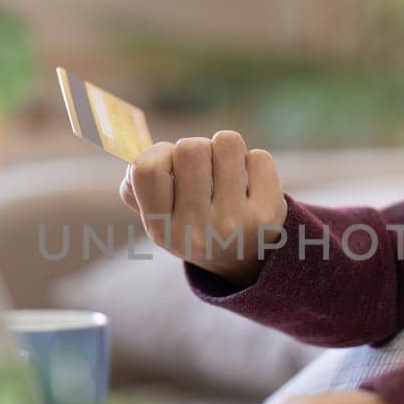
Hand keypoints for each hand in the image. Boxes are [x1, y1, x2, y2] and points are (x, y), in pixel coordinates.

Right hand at [120, 131, 287, 286]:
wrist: (245, 260)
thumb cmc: (195, 224)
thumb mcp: (159, 217)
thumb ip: (136, 187)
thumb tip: (137, 156)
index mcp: (161, 229)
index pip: (146, 168)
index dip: (159, 153)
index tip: (171, 165)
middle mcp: (196, 231)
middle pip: (189, 148)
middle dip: (198, 149)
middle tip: (205, 170)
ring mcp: (234, 223)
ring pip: (226, 143)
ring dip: (226, 151)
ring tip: (227, 174)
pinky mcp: (268, 213)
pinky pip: (259, 158)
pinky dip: (254, 165)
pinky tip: (251, 187)